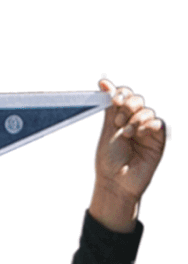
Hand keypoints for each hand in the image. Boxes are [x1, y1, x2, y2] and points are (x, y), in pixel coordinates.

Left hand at [91, 79, 164, 231]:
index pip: (124, 96)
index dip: (121, 94)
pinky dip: (149, 125)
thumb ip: (109, 106)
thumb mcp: (107, 129)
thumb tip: (104, 81)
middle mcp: (134, 121)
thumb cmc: (109, 160)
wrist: (116, 182)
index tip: (113, 98)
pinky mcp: (158, 139)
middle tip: (118, 120)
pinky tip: (140, 133)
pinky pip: (158, 123)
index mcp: (119, 117)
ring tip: (126, 134)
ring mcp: (147, 129)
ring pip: (147, 111)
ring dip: (136, 119)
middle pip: (137, 100)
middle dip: (128, 106)